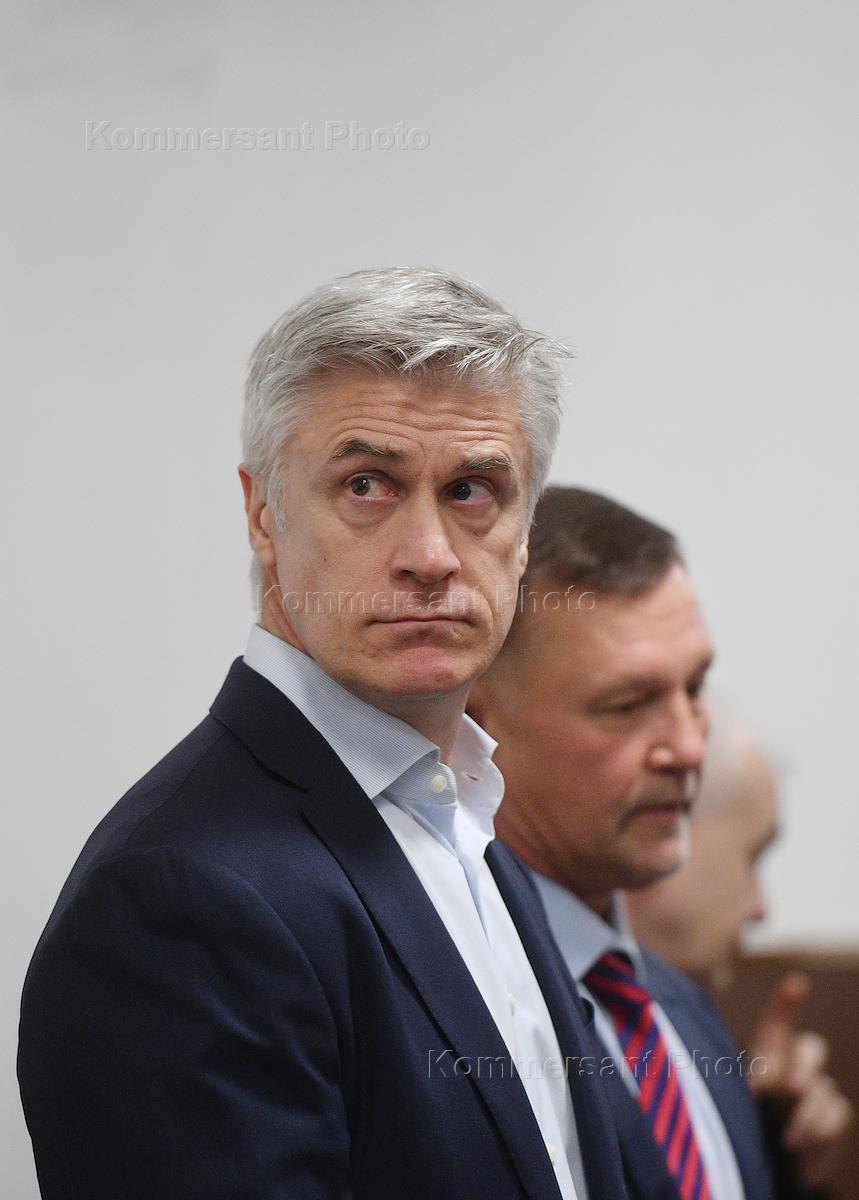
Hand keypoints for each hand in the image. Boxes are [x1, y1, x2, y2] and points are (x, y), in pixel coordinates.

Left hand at [749, 972, 853, 1187]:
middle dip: (804, 1064)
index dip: (788, 1003)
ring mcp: (818, 1090)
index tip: (797, 983)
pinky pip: (837, 1113)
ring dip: (806, 1115)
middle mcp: (794, 1067)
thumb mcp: (748, 1104)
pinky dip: (820, 1130)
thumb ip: (766, 1087)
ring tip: (786, 1138)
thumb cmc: (750, 1128)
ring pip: (823, 1089)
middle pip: (811, 1048)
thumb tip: (783, 1084)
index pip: (778, 1025)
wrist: (771, 1166)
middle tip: (791, 1088)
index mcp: (766, 1057)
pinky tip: (801, 1145)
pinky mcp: (834, 1115)